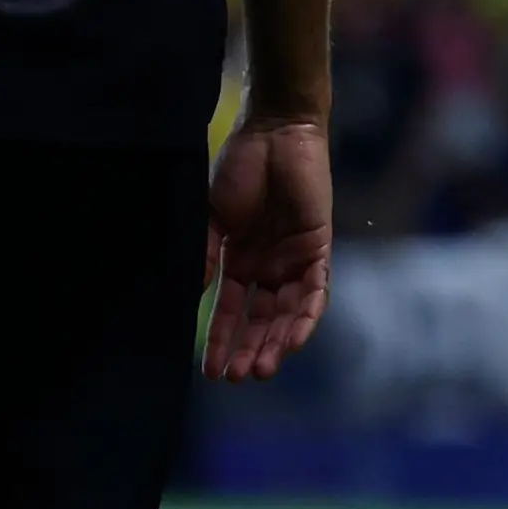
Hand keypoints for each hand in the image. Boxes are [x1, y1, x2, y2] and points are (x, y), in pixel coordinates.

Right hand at [204, 117, 332, 381]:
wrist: (274, 131)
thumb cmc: (241, 167)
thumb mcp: (213, 217)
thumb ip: (204, 254)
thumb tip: (189, 296)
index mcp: (241, 261)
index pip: (231, 311)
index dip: (220, 340)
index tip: (209, 372)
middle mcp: (269, 266)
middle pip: (261, 320)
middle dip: (249, 350)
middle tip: (237, 377)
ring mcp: (294, 259)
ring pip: (288, 313)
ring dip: (276, 342)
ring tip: (261, 369)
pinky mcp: (318, 248)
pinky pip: (316, 291)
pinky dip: (306, 317)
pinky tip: (292, 341)